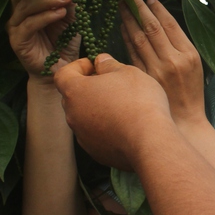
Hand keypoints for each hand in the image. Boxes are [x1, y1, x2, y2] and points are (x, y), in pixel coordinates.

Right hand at [8, 0, 79, 78]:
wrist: (62, 70)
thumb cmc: (64, 42)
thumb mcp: (71, 17)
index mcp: (31, 2)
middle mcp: (20, 11)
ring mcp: (16, 25)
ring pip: (27, 5)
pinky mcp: (17, 40)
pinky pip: (29, 24)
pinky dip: (45, 16)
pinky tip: (60, 13)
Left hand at [53, 55, 172, 170]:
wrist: (150, 142)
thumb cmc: (139, 101)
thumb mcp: (127, 72)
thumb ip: (109, 64)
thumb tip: (100, 61)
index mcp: (75, 91)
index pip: (63, 74)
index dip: (78, 66)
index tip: (95, 66)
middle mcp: (73, 115)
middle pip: (73, 97)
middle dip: (88, 88)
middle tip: (111, 83)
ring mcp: (83, 136)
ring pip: (84, 117)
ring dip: (97, 109)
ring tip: (122, 105)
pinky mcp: (95, 152)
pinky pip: (96, 135)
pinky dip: (106, 128)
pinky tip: (126, 125)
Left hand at [119, 0, 207, 125]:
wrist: (184, 122)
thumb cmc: (190, 93)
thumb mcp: (194, 65)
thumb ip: (179, 45)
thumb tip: (160, 23)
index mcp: (188, 54)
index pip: (169, 25)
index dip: (156, 9)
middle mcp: (172, 60)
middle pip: (151, 28)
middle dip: (137, 7)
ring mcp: (155, 71)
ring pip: (138, 39)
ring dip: (128, 20)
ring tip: (121, 5)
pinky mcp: (142, 81)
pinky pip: (131, 55)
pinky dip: (125, 39)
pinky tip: (122, 28)